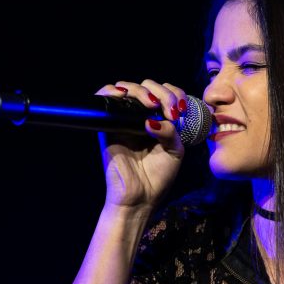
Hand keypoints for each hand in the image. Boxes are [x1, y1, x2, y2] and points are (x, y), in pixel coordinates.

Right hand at [94, 79, 186, 209]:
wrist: (140, 197)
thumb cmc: (158, 176)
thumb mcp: (174, 150)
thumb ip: (171, 131)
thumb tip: (154, 118)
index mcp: (160, 120)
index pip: (166, 93)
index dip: (175, 95)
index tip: (180, 112)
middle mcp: (141, 116)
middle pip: (148, 86)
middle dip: (163, 93)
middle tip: (171, 111)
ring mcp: (123, 119)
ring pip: (127, 88)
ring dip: (141, 91)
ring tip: (152, 104)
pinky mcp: (108, 125)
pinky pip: (103, 98)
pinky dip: (111, 91)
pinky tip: (124, 96)